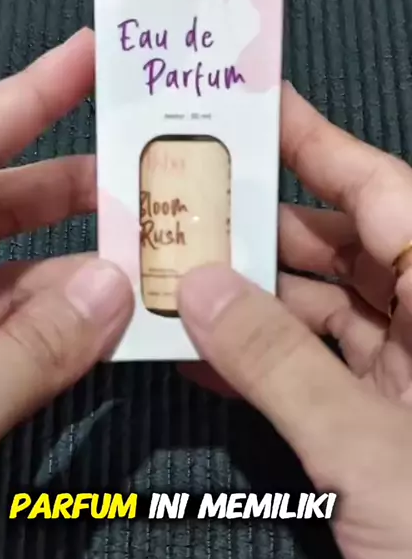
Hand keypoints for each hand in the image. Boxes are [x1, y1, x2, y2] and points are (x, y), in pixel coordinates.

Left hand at [0, 28, 132, 554]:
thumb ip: (28, 356)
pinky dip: (57, 327)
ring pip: (5, 276)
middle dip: (69, 190)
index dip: (20, 98)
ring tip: (150, 259)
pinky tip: (112, 321)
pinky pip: (5, 332)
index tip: (86, 58)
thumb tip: (113, 290)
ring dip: (76, 271)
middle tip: (145, 174)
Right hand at [178, 83, 411, 558]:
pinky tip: (198, 351)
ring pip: (322, 315)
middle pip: (343, 251)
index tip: (253, 108)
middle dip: (260, 230)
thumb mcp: (368, 451)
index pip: (383, 193)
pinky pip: (316, 374)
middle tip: (181, 205)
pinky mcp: (383, 427)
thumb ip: (279, 365)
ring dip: (248, 302)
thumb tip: (199, 287)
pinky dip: (261, 364)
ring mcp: (409, 379)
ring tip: (171, 278)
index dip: (319, 143)